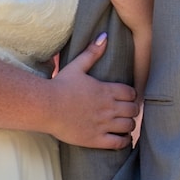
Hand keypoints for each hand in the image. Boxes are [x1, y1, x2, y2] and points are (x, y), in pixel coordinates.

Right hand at [47, 34, 138, 148]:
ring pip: (129, 126)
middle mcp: (108, 108)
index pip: (132, 93)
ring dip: (129, 125)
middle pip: (133, 110)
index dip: (131, 95)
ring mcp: (103, 124)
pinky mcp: (96, 139)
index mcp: (106, 90)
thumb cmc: (60, 86)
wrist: (45, 107)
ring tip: (123, 124)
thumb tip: (105, 36)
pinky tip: (121, 138)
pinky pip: (119, 142)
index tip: (126, 98)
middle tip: (126, 111)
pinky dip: (124, 140)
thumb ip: (92, 53)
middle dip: (132, 110)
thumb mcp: (77, 66)